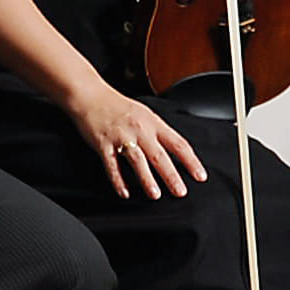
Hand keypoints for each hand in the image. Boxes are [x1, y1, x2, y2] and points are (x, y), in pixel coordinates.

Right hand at [62, 82, 205, 199]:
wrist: (90, 95)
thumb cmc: (117, 106)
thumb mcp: (145, 114)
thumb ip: (158, 132)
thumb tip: (176, 152)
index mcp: (153, 123)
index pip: (178, 144)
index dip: (191, 161)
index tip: (200, 176)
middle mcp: (139, 130)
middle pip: (159, 155)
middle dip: (171, 175)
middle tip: (180, 191)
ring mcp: (121, 137)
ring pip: (137, 161)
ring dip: (147, 179)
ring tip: (155, 194)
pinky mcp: (103, 144)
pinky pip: (112, 165)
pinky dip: (118, 180)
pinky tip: (124, 192)